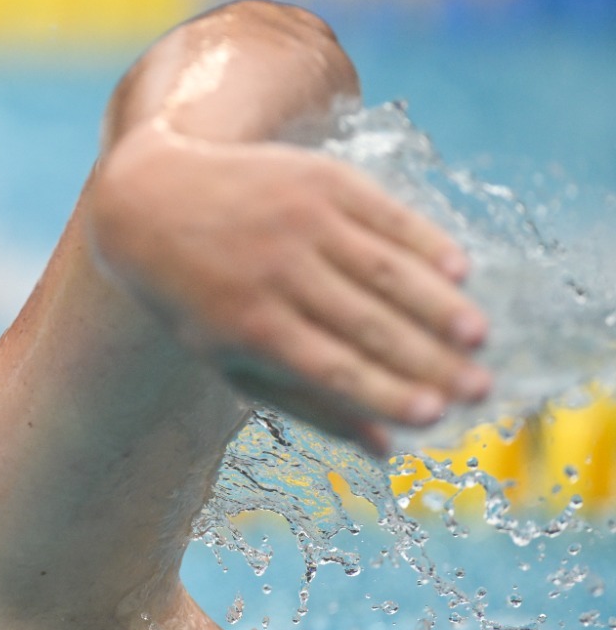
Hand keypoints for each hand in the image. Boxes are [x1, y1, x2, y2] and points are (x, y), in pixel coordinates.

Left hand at [89, 120, 489, 452]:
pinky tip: (460, 272)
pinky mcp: (319, 181)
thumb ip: (307, 403)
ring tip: (479, 337)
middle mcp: (278, 273)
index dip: (385, 392)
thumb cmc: (198, 298)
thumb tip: (385, 448)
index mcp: (250, 326)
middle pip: (368, 324)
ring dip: (438, 305)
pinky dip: (425, 243)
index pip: (332, 367)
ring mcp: (300, 223)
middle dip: (429, 360)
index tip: (433, 416)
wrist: (150, 201)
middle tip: (480, 390)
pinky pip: (386, 216)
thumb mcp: (228, 357)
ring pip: (386, 270)